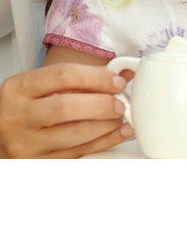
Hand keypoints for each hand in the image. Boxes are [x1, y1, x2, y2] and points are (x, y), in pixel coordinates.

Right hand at [0, 64, 133, 157]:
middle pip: (66, 107)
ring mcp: (25, 143)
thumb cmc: (30, 105)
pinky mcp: (38, 163)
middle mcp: (16, 116)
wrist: (3, 133)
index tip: (117, 81)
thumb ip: (83, 77)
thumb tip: (124, 74)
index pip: (63, 75)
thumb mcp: (46, 85)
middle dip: (102, 104)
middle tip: (120, 102)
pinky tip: (119, 131)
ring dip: (107, 124)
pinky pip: (79, 152)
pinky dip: (106, 141)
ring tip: (121, 116)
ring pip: (75, 133)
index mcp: (18, 88)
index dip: (97, 77)